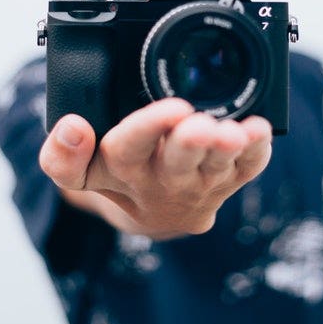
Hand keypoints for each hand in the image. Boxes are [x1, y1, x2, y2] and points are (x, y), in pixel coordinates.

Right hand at [39, 98, 271, 239]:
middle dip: (191, 142)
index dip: (147, 128)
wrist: (155, 215)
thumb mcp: (79, 173)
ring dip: (228, 149)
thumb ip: (62, 155)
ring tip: (236, 132)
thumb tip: (71, 126)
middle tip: (201, 124)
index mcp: (123, 168)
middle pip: (178, 161)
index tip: (170, 108)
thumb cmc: (117, 176)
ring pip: (217, 166)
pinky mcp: (230, 181)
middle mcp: (164, 178)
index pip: (129, 147)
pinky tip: (260, 131)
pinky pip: (248, 168)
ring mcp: (201, 182)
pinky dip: (257, 150)